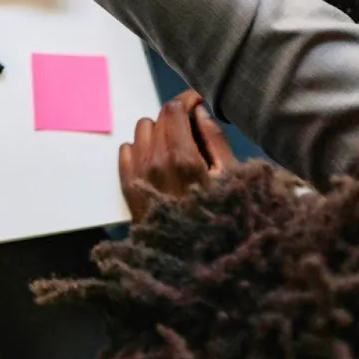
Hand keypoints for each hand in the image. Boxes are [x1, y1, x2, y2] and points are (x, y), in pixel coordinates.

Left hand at [118, 89, 234, 222]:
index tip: (196, 101)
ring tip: (176, 146)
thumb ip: (215, 140)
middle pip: (158, 118)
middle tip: (192, 129)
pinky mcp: (127, 185)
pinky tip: (157, 159)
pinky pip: (127, 149)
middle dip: (176, 117)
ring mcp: (138, 173)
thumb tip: (200, 112)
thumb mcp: (231, 179)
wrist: (194, 260)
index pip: (174, 109)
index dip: (186, 99)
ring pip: (141, 131)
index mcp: (183, 157)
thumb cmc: (221, 217)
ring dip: (158, 132)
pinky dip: (142, 148)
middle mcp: (156, 161)